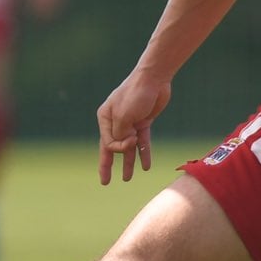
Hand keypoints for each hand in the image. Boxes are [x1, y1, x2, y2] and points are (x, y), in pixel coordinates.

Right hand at [97, 69, 172, 184]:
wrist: (154, 78)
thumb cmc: (135, 94)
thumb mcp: (124, 116)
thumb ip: (120, 134)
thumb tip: (121, 148)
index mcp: (105, 118)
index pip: (107, 142)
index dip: (118, 148)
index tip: (130, 140)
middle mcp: (116, 121)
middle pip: (112, 148)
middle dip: (109, 165)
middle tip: (105, 182)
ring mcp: (130, 122)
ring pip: (129, 147)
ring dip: (128, 163)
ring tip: (127, 179)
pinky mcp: (144, 121)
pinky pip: (142, 141)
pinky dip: (144, 153)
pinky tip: (146, 166)